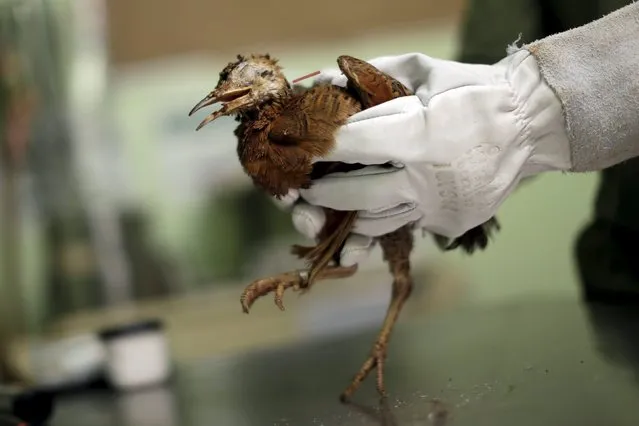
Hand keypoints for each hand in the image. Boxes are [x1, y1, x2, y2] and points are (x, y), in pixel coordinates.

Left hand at [288, 49, 571, 264]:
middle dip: (324, 194)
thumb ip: (375, 74)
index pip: (355, 146)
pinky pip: (406, 224)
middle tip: (307, 190)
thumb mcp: (425, 70)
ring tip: (331, 206)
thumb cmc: (474, 92)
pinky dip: (386, 217)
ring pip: (378, 222)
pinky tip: (372, 211)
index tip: (301, 149)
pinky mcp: (450, 223)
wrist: (529, 124)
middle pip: (358, 195)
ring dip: (349, 216)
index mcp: (419, 136)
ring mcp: (439, 207)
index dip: (323, 149)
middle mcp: (426, 179)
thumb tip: (328, 79)